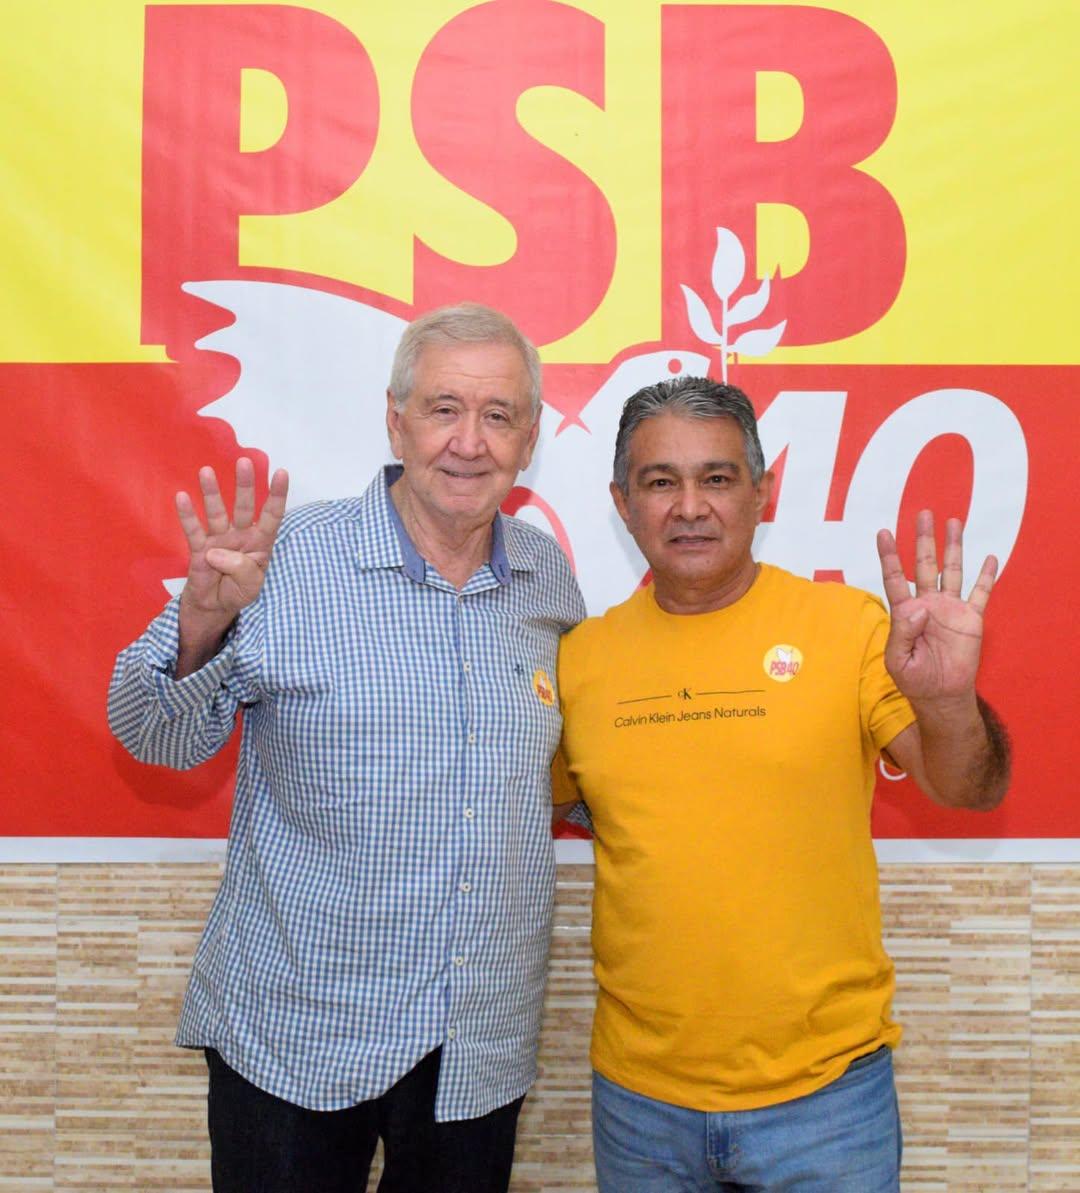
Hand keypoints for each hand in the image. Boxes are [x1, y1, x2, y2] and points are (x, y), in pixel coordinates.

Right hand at [175, 457, 288, 663]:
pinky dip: (187, 515)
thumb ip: (242, 570)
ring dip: (212, 492)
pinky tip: (182, 496)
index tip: (282, 473)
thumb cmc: (238, 591)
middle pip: (244, 507)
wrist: (214, 606)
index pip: (272, 516)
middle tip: (244, 462)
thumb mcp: (250, 586)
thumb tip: (217, 552)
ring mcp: (219, 539)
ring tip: (206, 471)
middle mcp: (240, 535)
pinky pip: (193, 529)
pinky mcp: (199, 548)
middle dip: (245, 485)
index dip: (277, 496)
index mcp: (260, 543)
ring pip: (217, 512)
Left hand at [876, 510, 996, 704]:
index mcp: (905, 612)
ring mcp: (950, 608)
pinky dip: (986, 576)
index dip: (889, 556)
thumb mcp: (898, 659)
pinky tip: (990, 557)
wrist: (941, 694)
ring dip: (953, 547)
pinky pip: (980, 593)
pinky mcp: (971, 618)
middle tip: (923, 514)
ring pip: (952, 571)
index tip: (883, 533)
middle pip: (925, 565)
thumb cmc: (914, 678)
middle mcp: (927, 603)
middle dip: (924, 540)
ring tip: (953, 522)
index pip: (894, 578)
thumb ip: (903, 633)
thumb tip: (918, 608)